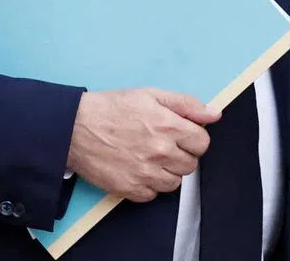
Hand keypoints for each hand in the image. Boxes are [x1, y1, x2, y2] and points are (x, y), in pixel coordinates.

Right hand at [66, 88, 219, 201]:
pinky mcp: (130, 189)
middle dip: (181, 154)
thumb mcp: (151, 95)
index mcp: (168, 126)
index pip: (202, 143)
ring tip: (149, 156)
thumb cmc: (111, 108)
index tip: (182, 135)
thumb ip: (187, 104)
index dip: (193, 138)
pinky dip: (148, 184)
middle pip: (190, 164)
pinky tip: (138, 168)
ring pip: (174, 182)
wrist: (75, 128)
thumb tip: (214, 113)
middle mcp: (160, 151)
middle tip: (163, 144)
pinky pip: (153, 194)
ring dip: (167, 171)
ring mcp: (145, 173)